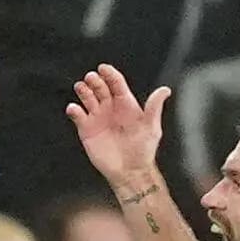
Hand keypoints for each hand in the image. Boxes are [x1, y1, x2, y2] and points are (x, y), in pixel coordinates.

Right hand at [66, 65, 168, 187]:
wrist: (130, 172)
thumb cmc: (143, 150)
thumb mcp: (151, 127)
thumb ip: (154, 107)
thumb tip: (165, 89)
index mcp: (125, 104)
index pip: (116, 83)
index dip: (110, 74)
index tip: (103, 68)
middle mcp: (110, 108)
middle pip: (100, 87)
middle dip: (95, 80)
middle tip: (91, 78)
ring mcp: (97, 118)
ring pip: (87, 98)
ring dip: (83, 91)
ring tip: (81, 87)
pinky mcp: (86, 130)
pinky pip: (77, 115)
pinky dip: (73, 110)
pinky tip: (74, 109)